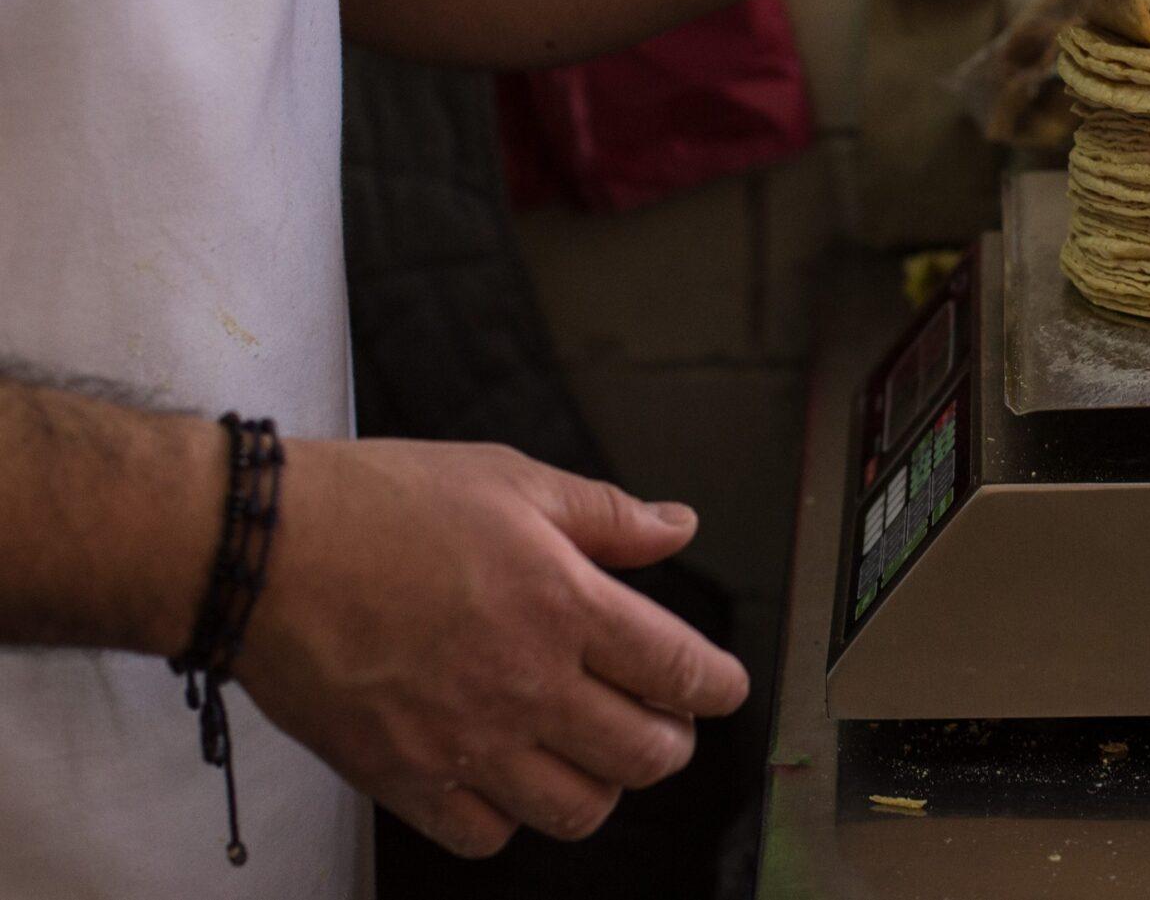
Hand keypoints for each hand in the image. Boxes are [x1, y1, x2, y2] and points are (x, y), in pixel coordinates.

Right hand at [233, 439, 748, 856]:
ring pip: (578, 809)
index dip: (719, 688)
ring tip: (589, 755)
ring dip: (601, 787)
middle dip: (671, 742)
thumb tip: (678, 526)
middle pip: (647, 755)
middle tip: (662, 723)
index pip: (682, 672)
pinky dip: (509, 818)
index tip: (723, 689)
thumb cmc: (378, 505)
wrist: (259, 551)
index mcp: (566, 606)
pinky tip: (505, 777)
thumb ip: (606, 515)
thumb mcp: (510, 480)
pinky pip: (487, 837)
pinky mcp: (404, 778)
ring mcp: (467, 740)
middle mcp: (527, 683)